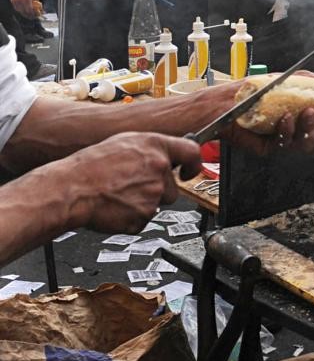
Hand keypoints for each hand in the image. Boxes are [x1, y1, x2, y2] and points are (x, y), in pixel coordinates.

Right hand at [11, 0, 39, 18]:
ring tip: (29, 14)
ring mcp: (15, 0)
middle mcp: (20, 0)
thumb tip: (40, 10)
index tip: (37, 15)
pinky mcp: (12, 0)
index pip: (30, 11)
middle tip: (33, 16)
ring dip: (24, 13)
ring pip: (19, 11)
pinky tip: (24, 10)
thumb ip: (37, 3)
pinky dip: (20, 10)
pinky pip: (16, 8)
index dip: (34, 14)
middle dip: (30, 15)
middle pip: (24, 12)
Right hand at [62, 133, 200, 233]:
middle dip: (158, 189)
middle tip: (132, 185)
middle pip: (173, 187)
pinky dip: (132, 215)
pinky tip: (117, 205)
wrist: (71, 189)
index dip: (194, 164)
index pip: (192, 152)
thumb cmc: (91, 166)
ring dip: (144, 202)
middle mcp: (159, 169)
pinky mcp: (145, 216)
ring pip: (159, 203)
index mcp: (155, 147)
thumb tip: (167, 157)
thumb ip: (151, 150)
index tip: (189, 171)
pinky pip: (144, 218)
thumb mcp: (124, 143)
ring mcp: (154, 194)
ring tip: (120, 193)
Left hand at [195, 73, 313, 155]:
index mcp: (298, 119)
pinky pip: (283, 146)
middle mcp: (291, 133)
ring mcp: (280, 142)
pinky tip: (285, 119)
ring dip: (307, 131)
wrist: (224, 101)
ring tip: (304, 113)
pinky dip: (287, 132)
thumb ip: (305, 80)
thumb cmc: (250, 91)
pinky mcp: (267, 148)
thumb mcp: (281, 80)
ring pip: (303, 147)